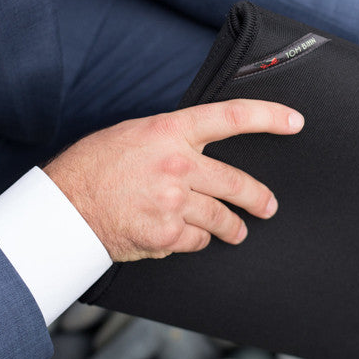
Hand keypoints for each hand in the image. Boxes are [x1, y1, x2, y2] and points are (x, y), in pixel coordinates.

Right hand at [44, 99, 303, 261]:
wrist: (64, 206)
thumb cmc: (94, 166)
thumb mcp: (135, 135)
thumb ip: (173, 141)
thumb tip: (201, 152)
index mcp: (171, 130)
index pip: (232, 117)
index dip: (269, 117)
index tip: (295, 122)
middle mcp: (179, 164)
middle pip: (237, 182)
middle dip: (258, 199)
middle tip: (268, 206)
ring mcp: (175, 201)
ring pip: (221, 218)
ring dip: (232, 228)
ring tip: (236, 232)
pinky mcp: (167, 234)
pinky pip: (197, 240)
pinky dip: (194, 241)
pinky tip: (183, 237)